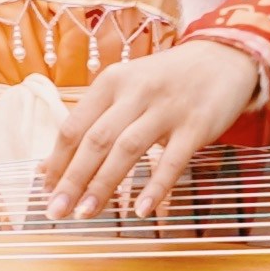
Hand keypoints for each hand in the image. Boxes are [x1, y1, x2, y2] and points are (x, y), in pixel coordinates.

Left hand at [41, 36, 266, 219]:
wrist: (224, 57)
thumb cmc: (167, 80)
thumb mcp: (126, 89)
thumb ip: (93, 122)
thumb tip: (48, 167)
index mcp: (111, 82)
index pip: (74, 126)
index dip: (57, 161)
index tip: (45, 191)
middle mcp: (136, 92)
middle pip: (96, 140)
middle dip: (72, 179)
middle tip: (56, 211)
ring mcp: (167, 108)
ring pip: (127, 149)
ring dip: (104, 184)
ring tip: (86, 213)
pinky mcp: (196, 125)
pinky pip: (172, 160)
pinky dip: (156, 186)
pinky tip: (141, 210)